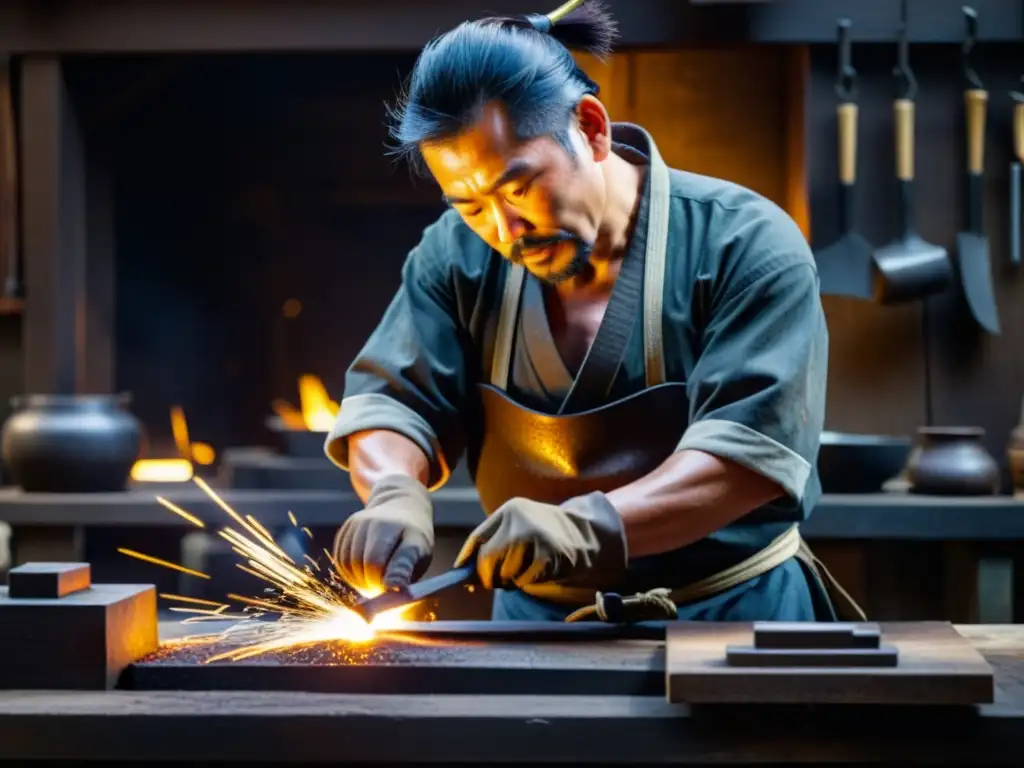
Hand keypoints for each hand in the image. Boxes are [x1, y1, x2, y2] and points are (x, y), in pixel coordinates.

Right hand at [332, 473, 433, 592]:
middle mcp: (375, 521)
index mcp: (398, 528)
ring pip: (348, 563)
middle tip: (384, 588)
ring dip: (359, 581)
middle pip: (364, 564)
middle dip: (373, 584)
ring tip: (375, 582)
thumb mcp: (419, 551)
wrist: (399, 507)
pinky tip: (364, 573)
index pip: (385, 558)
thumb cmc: (412, 537)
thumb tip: (394, 586)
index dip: (388, 578)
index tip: (393, 589)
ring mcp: (357, 523)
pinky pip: (340, 559)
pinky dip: (350, 573)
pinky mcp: (346, 528)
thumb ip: (405, 569)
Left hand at [454, 492, 627, 589]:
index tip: (459, 573)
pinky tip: (539, 572)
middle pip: (487, 557)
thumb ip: (495, 543)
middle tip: (496, 581)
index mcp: (509, 510)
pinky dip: (527, 583)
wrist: (586, 536)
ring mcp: (534, 535)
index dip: (467, 558)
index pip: (478, 537)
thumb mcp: (519, 529)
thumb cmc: (545, 537)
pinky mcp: (548, 553)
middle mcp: (519, 518)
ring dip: (511, 580)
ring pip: (504, 571)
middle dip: (488, 575)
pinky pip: (523, 580)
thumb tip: (465, 571)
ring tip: (525, 571)